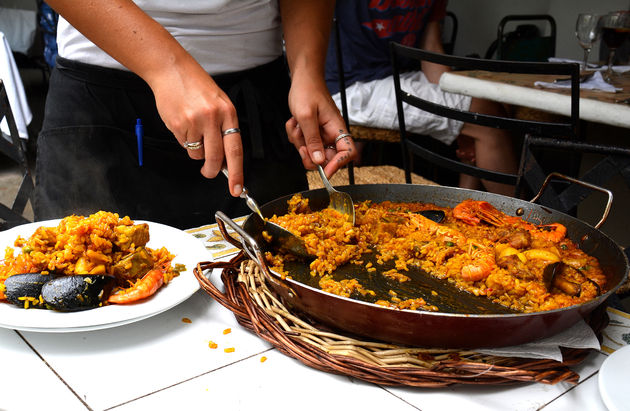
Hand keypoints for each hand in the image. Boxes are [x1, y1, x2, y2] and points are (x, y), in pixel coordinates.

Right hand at [149, 57, 243, 195]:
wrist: (172, 70)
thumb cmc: (196, 87)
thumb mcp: (219, 103)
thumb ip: (224, 129)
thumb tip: (226, 158)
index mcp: (228, 112)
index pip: (236, 150)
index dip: (237, 172)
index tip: (236, 188)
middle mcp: (213, 118)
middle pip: (215, 158)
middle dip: (212, 171)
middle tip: (209, 172)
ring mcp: (195, 122)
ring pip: (197, 153)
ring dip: (195, 150)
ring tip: (193, 130)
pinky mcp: (178, 124)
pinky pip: (183, 145)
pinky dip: (184, 140)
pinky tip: (182, 123)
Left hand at [285, 73, 356, 177]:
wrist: (302, 79)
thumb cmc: (307, 91)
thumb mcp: (306, 117)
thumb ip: (312, 140)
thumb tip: (319, 162)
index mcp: (337, 129)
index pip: (347, 153)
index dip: (338, 165)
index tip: (324, 172)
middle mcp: (331, 134)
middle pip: (325, 158)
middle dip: (309, 153)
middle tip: (300, 143)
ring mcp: (321, 134)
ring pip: (311, 152)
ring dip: (299, 142)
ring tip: (296, 125)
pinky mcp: (312, 132)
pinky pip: (303, 144)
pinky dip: (296, 136)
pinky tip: (295, 123)